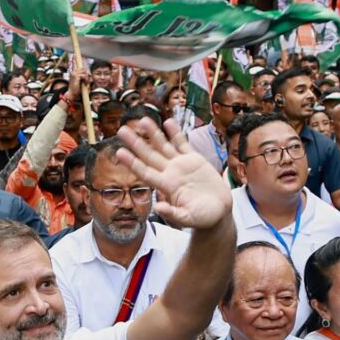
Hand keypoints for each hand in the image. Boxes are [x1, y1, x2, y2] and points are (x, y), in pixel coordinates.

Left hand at [111, 114, 231, 230]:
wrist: (219, 211)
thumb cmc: (203, 218)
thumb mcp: (188, 218)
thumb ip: (173, 214)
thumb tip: (157, 208)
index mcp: (167, 187)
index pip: (145, 172)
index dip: (132, 162)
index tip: (120, 153)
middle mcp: (170, 173)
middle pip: (149, 155)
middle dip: (136, 143)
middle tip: (122, 130)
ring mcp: (181, 165)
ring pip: (163, 146)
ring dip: (153, 133)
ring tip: (143, 120)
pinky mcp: (194, 159)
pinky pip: (182, 143)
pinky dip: (175, 133)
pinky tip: (168, 122)